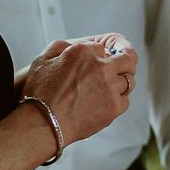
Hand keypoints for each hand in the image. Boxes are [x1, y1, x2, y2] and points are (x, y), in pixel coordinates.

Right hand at [19, 33, 137, 147]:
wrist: (44, 122)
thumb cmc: (40, 95)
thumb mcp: (43, 60)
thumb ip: (61, 47)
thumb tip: (75, 47)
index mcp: (82, 52)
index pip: (102, 48)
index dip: (100, 55)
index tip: (100, 61)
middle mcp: (100, 67)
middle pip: (127, 59)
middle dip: (124, 62)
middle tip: (119, 68)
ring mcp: (109, 87)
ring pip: (128, 80)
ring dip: (120, 82)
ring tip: (109, 88)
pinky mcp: (114, 106)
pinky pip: (125, 100)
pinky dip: (118, 100)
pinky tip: (107, 102)